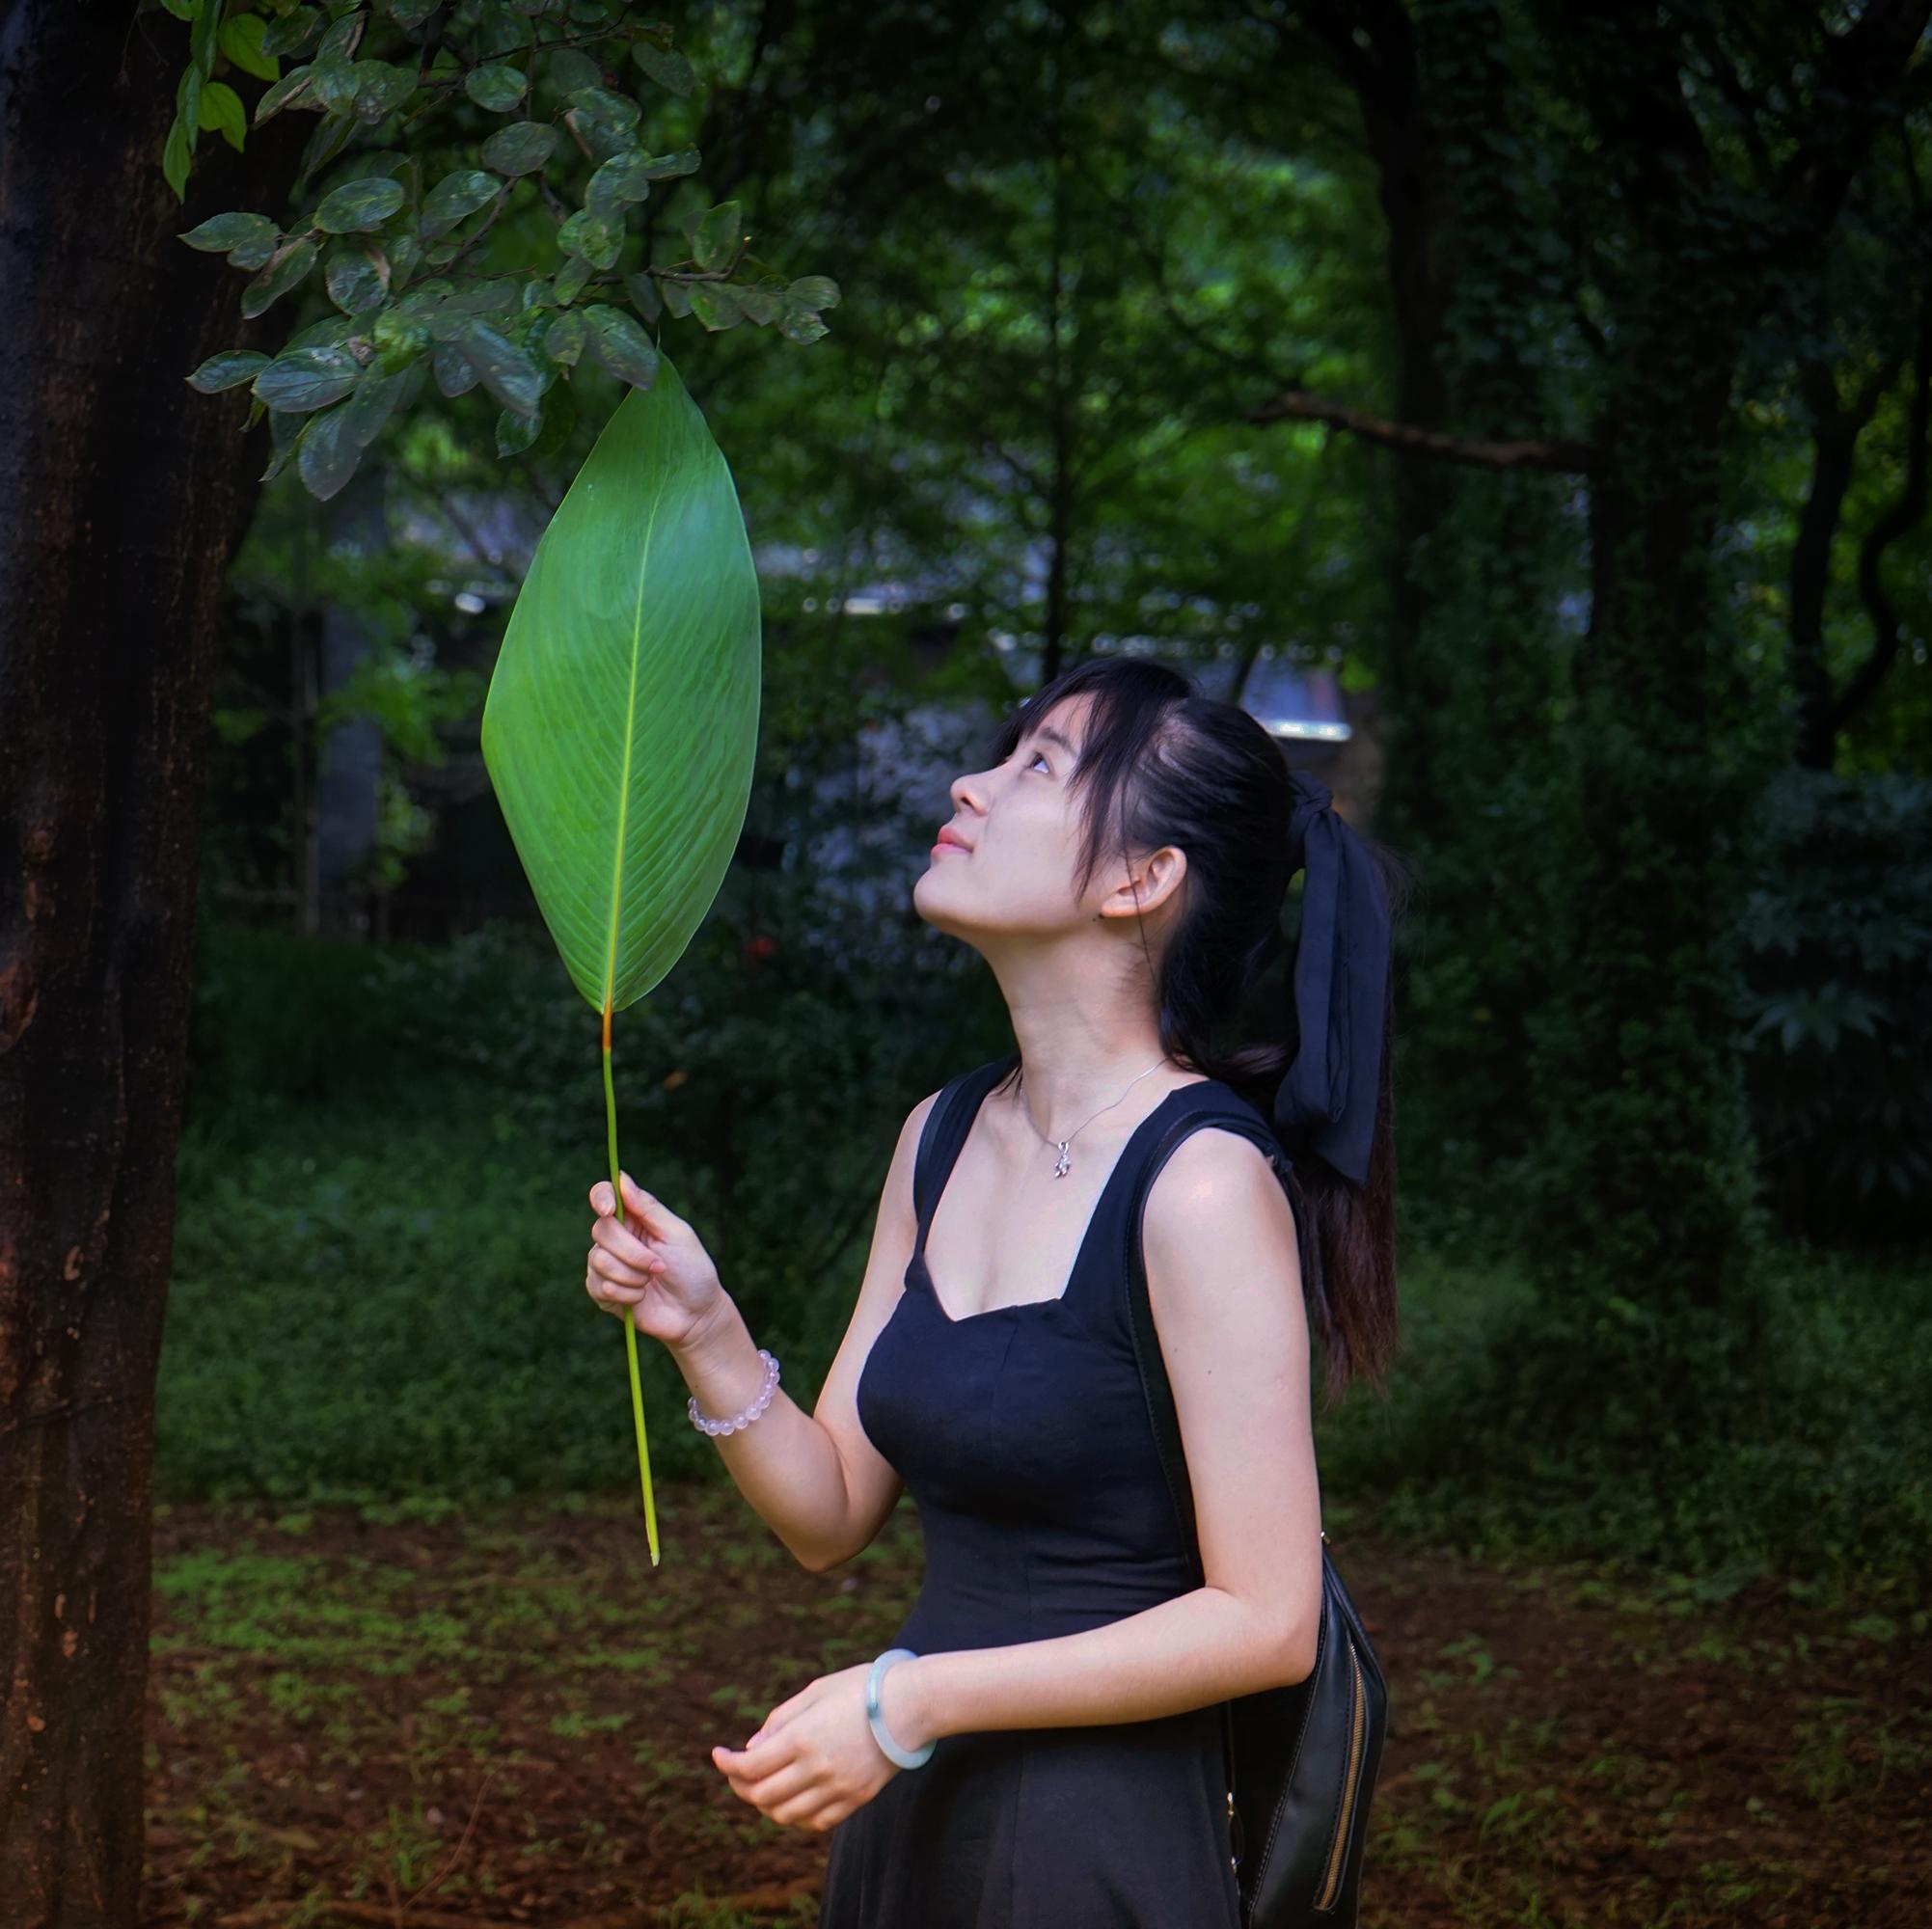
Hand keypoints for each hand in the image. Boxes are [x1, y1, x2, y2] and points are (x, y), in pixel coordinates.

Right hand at [584, 1170, 724, 1351]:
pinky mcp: (602, 1291)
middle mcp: (616, 1238)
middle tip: (658, 1266)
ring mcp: (605, 1265)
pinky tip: (641, 1297)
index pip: (604, 1195)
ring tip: (651, 1281)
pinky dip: (625, 1293)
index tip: (608, 1210)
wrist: (695, 1314)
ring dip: (632, 1275)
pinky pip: (598, 1286)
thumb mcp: (677, 1234)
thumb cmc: (692, 1270)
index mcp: (634, 1218)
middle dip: (631, 1252)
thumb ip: (649, 1208)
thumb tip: (621, 1178)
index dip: (600, 1198)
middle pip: (601, 1230)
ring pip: (598, 1260)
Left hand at [709, 1661, 927, 1832]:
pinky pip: (814, 1822)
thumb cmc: (861, 1689)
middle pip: (761, 1796)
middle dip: (740, 1786)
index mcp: (803, 1738)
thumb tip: (752, 1749)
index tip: (718, 1755)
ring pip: (785, 1815)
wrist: (911, 1705)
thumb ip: (780, 1720)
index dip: (727, 1764)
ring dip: (764, 1804)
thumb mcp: (815, 1692)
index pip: (750, 1767)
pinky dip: (795, 1815)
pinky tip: (792, 1797)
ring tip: (762, 1786)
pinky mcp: (854, 1800)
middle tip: (737, 1773)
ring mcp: (837, 1789)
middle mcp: (817, 1769)